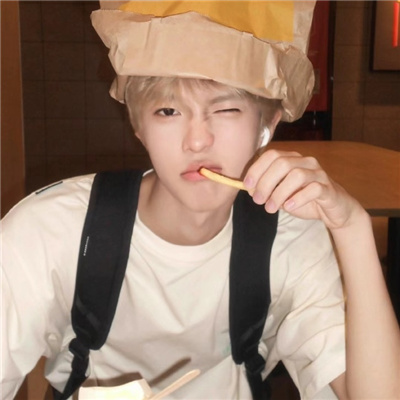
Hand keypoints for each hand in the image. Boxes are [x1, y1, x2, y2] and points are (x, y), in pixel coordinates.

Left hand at [243, 149, 363, 230]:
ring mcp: (318, 174)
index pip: (271, 155)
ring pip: (297, 175)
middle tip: (258, 200)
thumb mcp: (281, 194)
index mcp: (292, 159)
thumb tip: (250, 189)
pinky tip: (289, 206)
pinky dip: (298, 198)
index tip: (247, 185)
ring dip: (279, 193)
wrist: (334, 210)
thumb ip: (267, 189)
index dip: (257, 169)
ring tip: (270, 208)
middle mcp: (305, 162)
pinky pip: (314, 189)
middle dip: (265, 182)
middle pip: (282, 163)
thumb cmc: (304, 199)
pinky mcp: (328, 188)